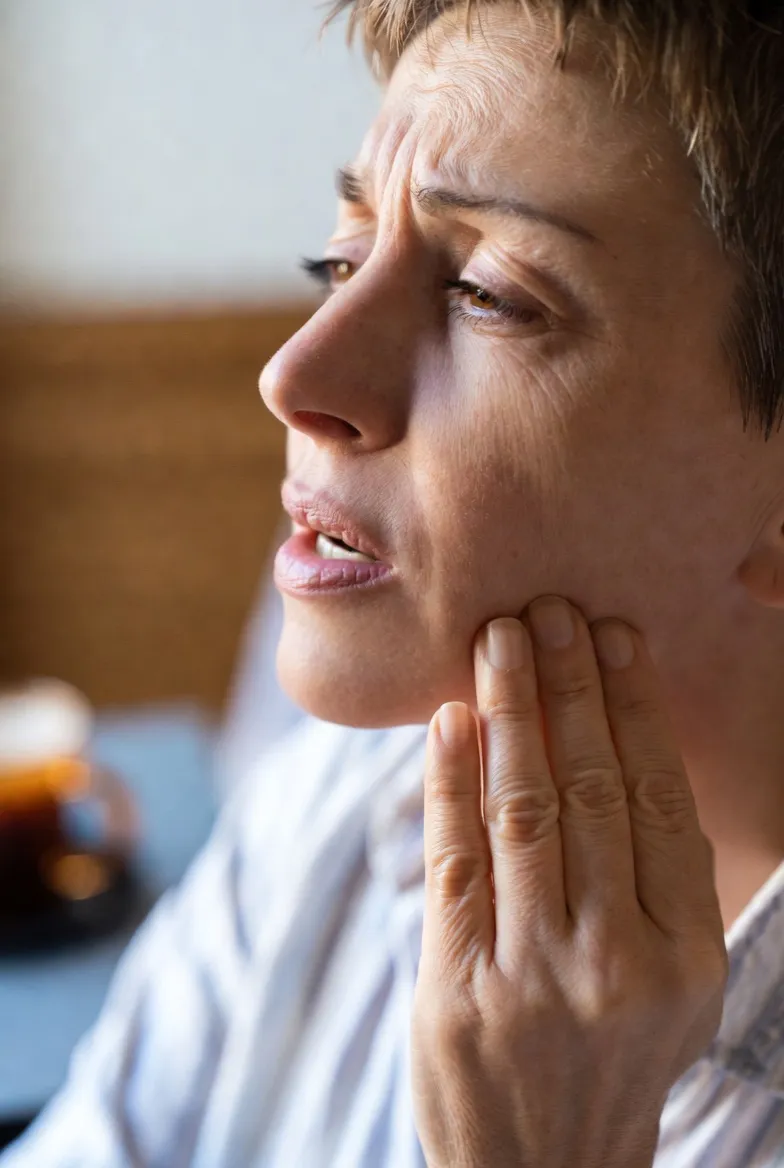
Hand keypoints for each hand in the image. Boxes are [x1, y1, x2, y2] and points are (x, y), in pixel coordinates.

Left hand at [411, 597, 727, 1167]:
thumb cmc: (610, 1053)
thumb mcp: (675, 981)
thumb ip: (660, 873)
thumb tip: (624, 742)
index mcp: (684, 951)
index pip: (656, 797)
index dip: (633, 707)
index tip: (613, 635)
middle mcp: (616, 959)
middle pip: (589, 788)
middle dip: (567, 686)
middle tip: (547, 610)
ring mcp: (532, 976)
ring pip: (521, 809)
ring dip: (507, 711)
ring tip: (497, 639)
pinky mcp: (457, 986)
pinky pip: (454, 860)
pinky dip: (449, 781)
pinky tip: (449, 722)